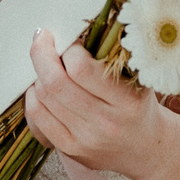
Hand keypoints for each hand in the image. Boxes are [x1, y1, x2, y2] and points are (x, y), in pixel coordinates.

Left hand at [25, 28, 175, 179]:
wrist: (145, 149)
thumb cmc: (139, 106)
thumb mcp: (140, 79)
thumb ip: (113, 57)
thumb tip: (74, 29)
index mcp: (127, 102)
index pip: (81, 69)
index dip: (68, 49)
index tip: (70, 41)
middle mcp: (106, 123)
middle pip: (55, 83)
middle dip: (42, 54)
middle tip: (44, 40)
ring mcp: (85, 140)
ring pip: (43, 98)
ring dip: (38, 74)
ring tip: (47, 65)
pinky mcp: (69, 149)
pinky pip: (37, 117)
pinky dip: (33, 96)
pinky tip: (41, 87)